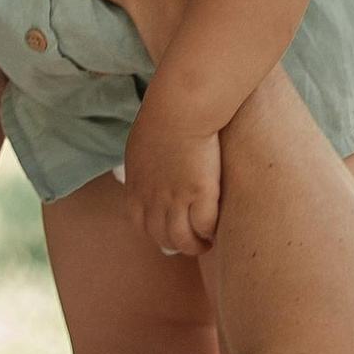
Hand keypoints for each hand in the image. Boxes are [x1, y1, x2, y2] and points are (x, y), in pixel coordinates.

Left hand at [122, 114, 222, 258]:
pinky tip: (218, 226)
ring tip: (208, 241)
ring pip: (184, 240)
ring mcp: (176, 200)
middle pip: (162, 238)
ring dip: (196, 245)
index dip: (156, 233)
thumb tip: (148, 170)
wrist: (179, 109)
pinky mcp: (200, 194)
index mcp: (135, 189)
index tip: (169, 231)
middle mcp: (153, 200)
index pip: (141, 226)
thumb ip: (143, 167)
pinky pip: (206, 226)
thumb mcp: (139, 146)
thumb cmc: (162, 117)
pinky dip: (211, 231)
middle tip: (193, 240)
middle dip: (177, 244)